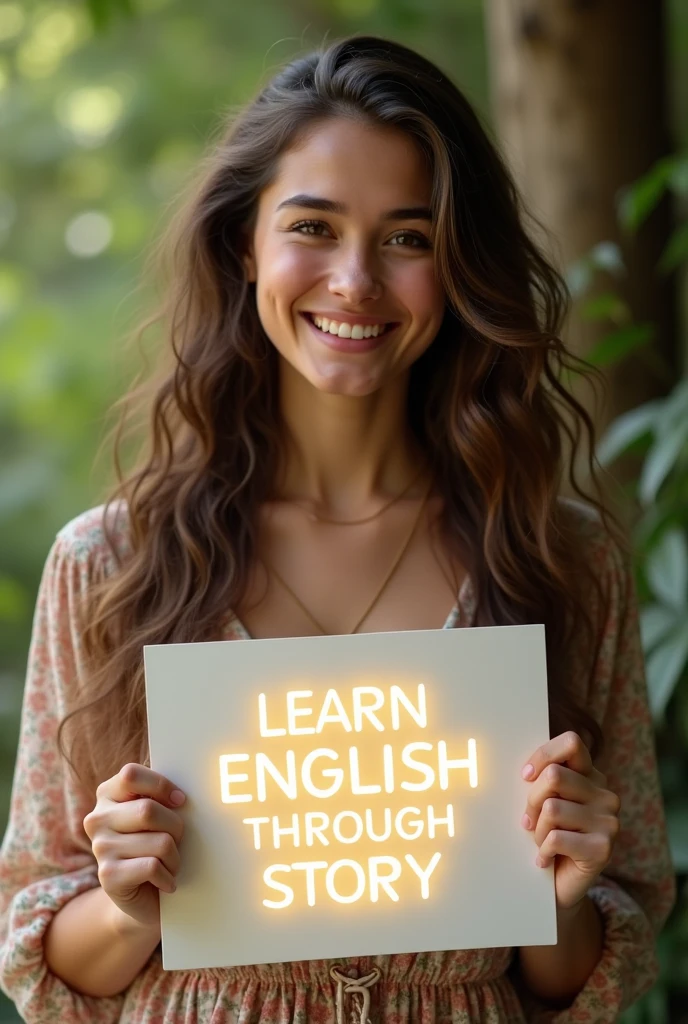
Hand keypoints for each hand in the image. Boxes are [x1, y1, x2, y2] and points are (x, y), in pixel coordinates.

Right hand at [83, 763, 185, 931]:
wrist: (144, 896)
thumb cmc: (155, 845)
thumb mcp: (156, 814)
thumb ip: (160, 795)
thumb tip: (181, 790)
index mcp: (107, 795)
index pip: (130, 774)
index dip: (161, 785)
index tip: (180, 801)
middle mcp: (97, 819)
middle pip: (148, 810)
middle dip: (175, 827)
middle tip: (177, 840)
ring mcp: (100, 847)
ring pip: (158, 841)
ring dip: (174, 856)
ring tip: (169, 863)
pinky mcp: (108, 876)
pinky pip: (153, 866)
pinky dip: (168, 876)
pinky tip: (165, 880)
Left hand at [521, 731, 619, 910]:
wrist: (558, 886)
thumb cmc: (547, 836)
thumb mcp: (543, 800)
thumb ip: (543, 779)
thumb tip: (526, 770)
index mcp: (592, 776)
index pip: (571, 743)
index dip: (543, 756)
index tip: (525, 776)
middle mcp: (606, 795)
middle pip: (554, 776)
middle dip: (532, 800)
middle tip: (530, 821)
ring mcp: (609, 822)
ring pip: (552, 808)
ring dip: (537, 830)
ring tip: (543, 842)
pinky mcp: (604, 848)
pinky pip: (556, 838)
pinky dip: (542, 851)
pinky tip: (546, 859)